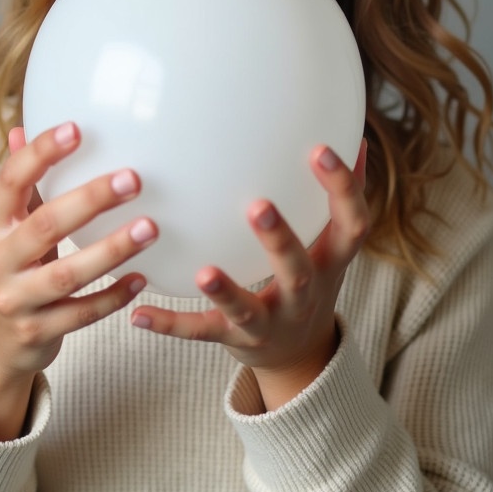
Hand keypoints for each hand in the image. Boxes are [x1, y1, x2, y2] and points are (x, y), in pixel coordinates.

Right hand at [0, 122, 157, 439]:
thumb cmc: (11, 270)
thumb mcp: (5, 229)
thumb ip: (18, 185)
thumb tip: (20, 129)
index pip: (12, 180)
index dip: (42, 153)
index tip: (77, 129)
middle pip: (47, 224)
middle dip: (92, 199)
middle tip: (133, 178)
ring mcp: (16, 300)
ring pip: (68, 274)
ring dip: (112, 250)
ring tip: (150, 228)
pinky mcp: (38, 333)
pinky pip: (81, 314)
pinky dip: (113, 297)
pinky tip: (142, 278)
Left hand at [130, 140, 367, 410]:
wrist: (300, 355)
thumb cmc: (312, 278)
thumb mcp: (334, 242)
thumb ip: (341, 193)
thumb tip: (355, 136)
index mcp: (330, 260)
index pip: (351, 223)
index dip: (341, 188)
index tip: (319, 149)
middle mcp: (304, 293)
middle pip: (297, 270)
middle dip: (279, 239)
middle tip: (257, 205)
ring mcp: (270, 321)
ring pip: (248, 309)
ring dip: (225, 291)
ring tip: (203, 272)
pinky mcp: (235, 340)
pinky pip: (200, 333)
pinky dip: (170, 325)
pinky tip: (136, 315)